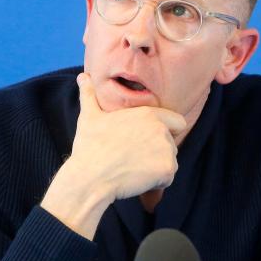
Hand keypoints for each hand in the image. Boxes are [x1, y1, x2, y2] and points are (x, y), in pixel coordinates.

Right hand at [40, 73, 185, 238]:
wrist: (89, 177)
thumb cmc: (89, 148)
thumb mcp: (89, 117)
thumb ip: (90, 95)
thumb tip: (82, 77)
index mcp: (147, 114)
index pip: (177, 122)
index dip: (166, 133)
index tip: (145, 144)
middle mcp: (160, 128)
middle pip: (171, 145)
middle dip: (156, 154)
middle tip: (131, 160)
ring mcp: (166, 148)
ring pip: (169, 163)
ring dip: (154, 170)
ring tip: (131, 170)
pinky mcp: (167, 169)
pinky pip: (168, 179)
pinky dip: (155, 184)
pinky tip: (135, 180)